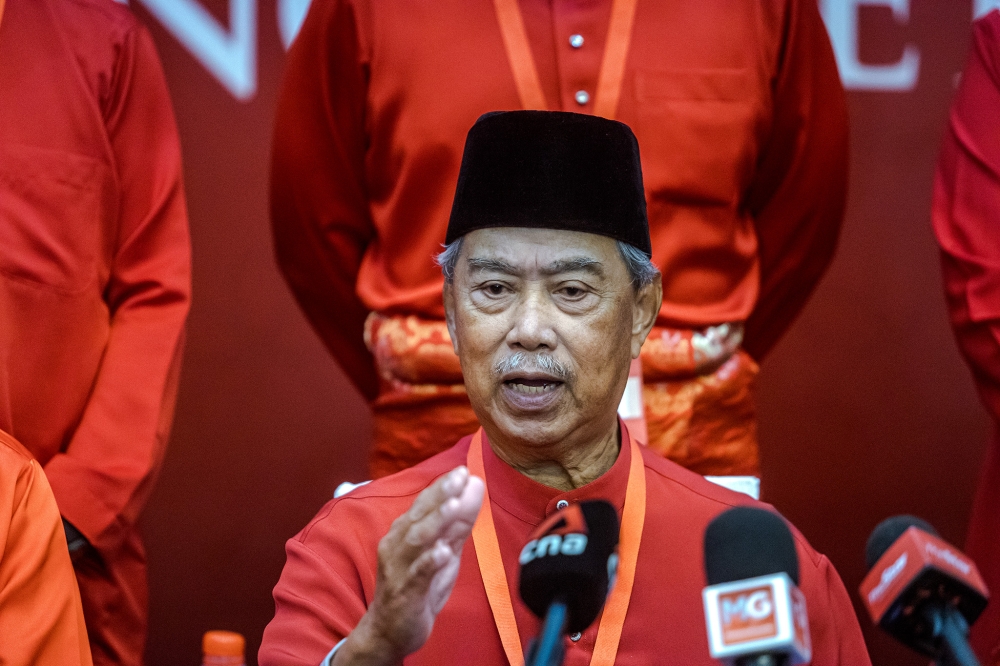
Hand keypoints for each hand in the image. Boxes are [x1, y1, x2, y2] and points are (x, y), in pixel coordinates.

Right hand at [334, 466, 484, 665]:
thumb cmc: (418, 585)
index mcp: (405, 531)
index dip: (443, 486)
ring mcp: (399, 568)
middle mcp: (398, 544)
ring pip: (417, 540)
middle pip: (420, 515)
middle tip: (461, 476)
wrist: (390, 630)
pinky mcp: (405, 593)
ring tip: (454, 505)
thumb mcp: (443, 551)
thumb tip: (475, 488)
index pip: (425, 502)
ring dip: (436, 521)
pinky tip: (443, 552)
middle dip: (441, 495)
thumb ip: (458, 522)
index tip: (464, 470)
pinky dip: (429, 562)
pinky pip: (416, 575)